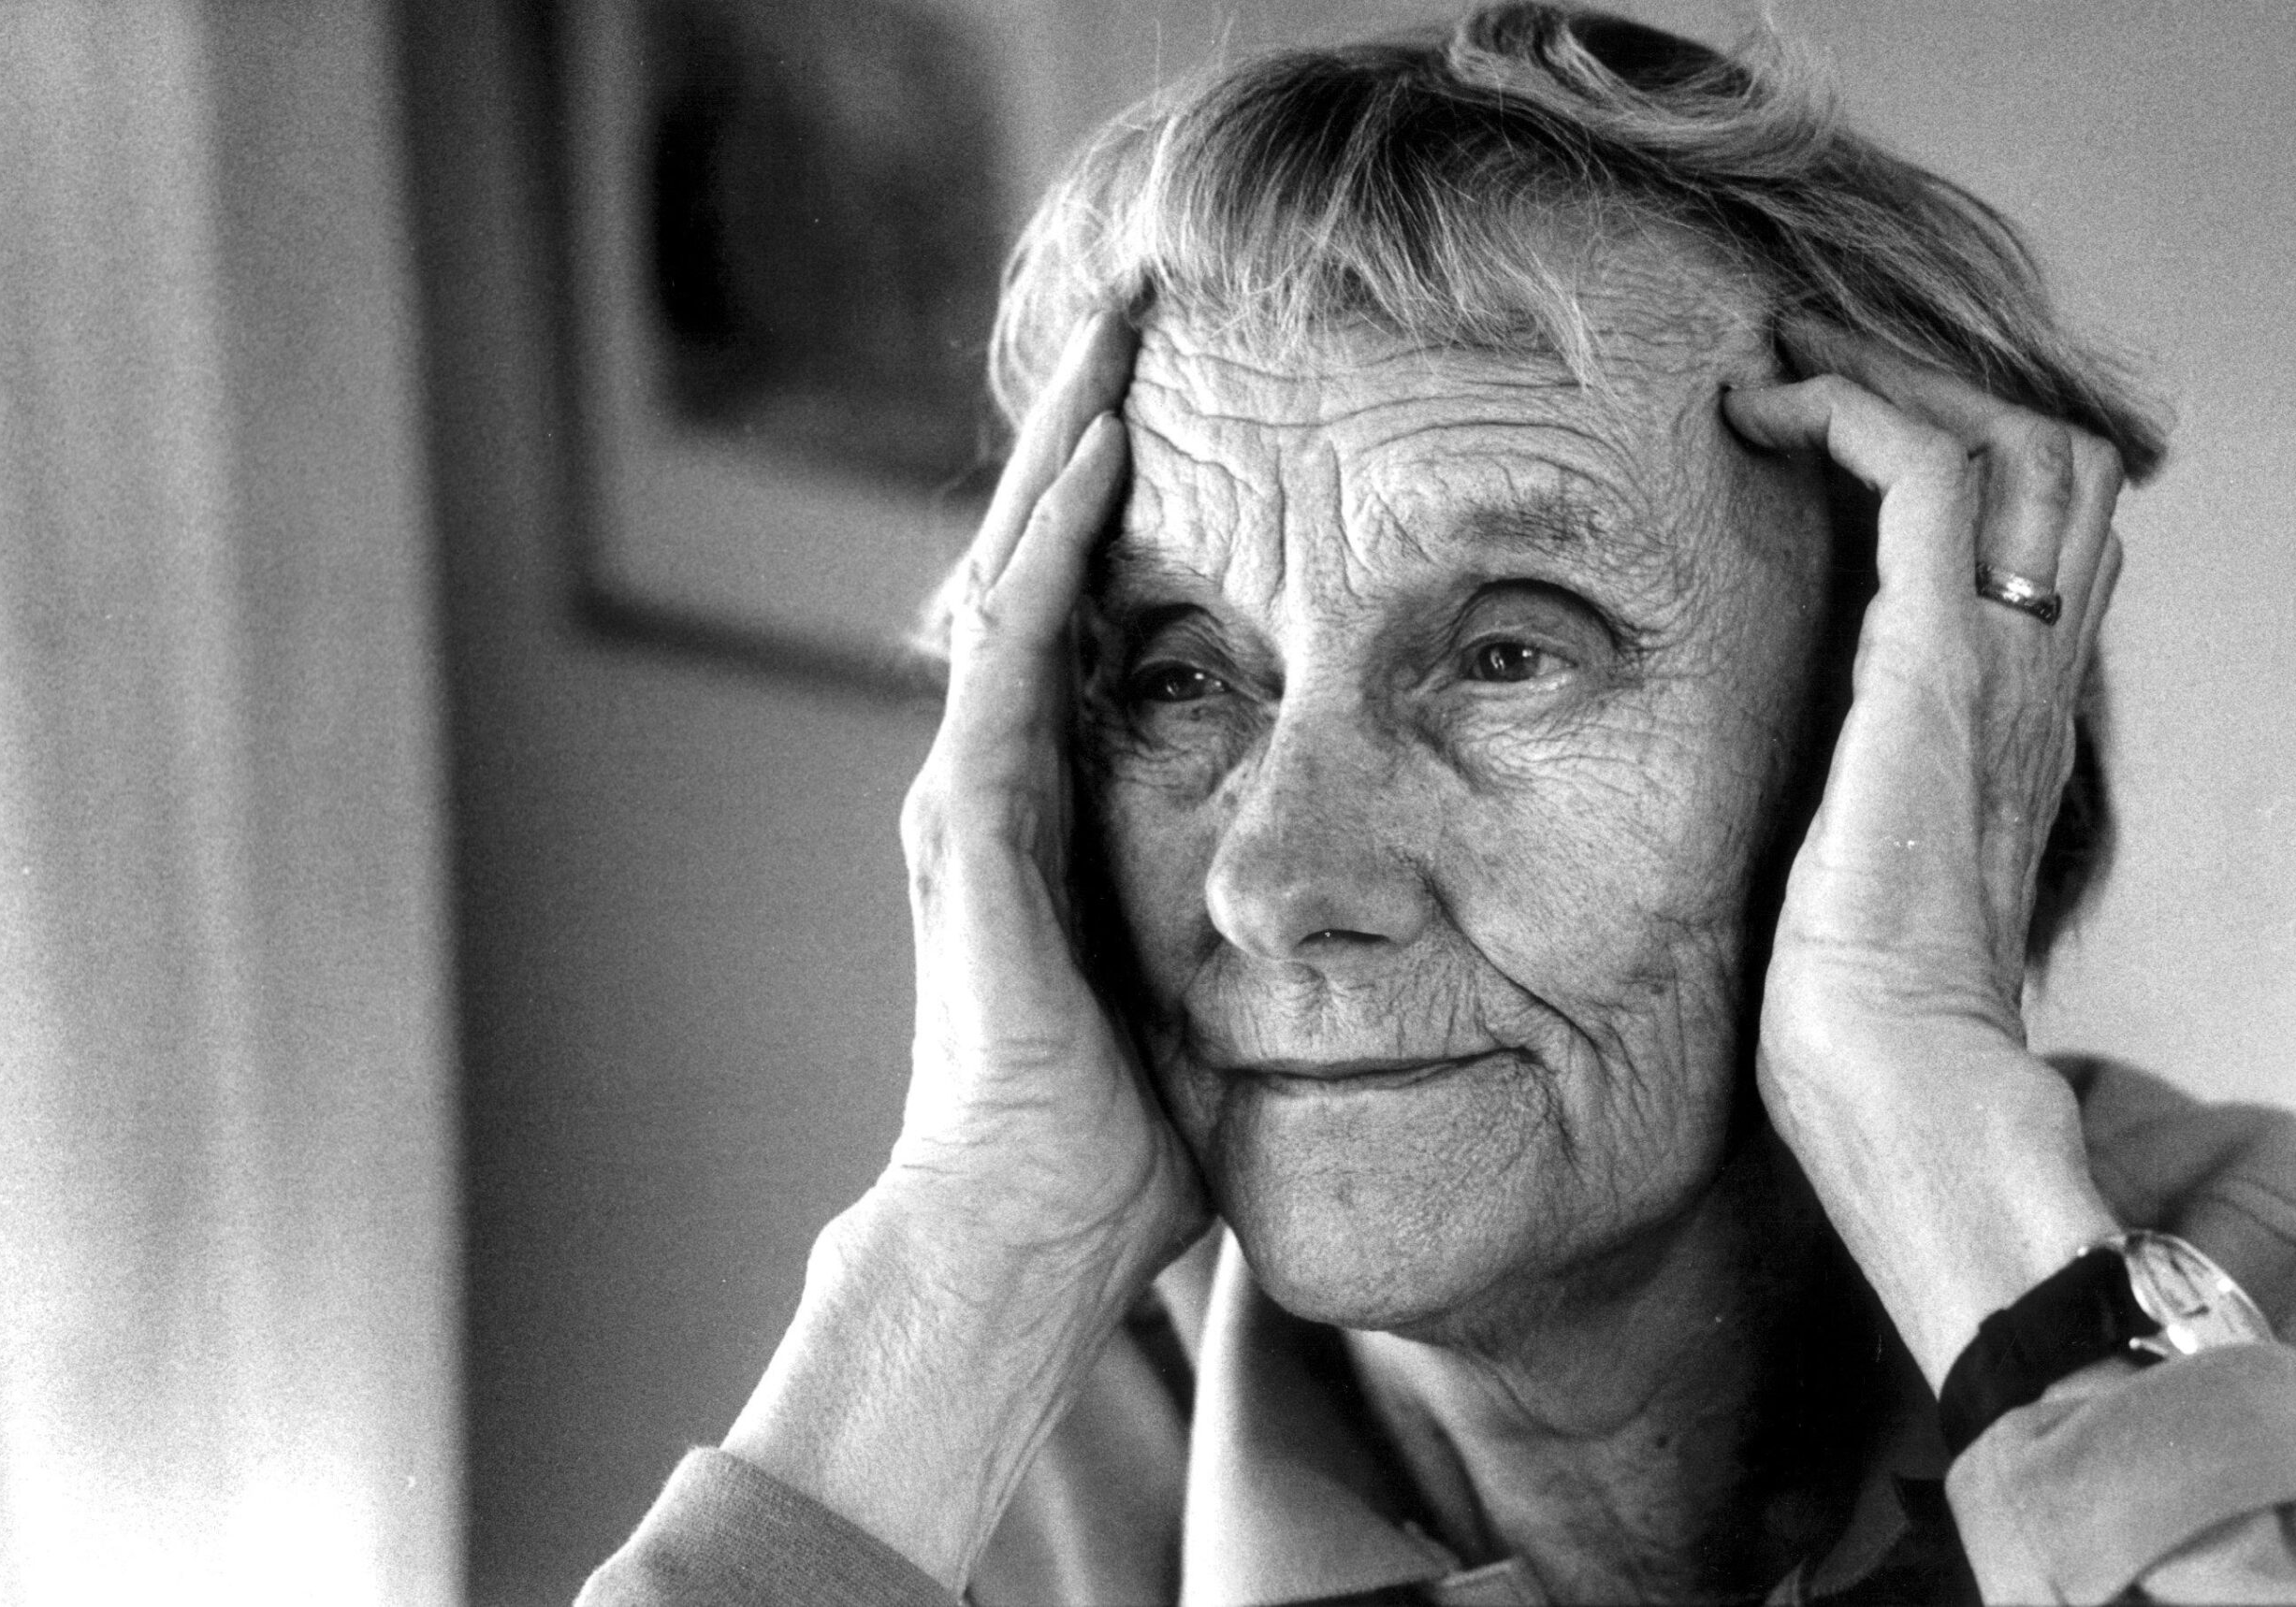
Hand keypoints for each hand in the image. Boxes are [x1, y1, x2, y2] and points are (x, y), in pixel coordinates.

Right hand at [890, 308, 1209, 1275]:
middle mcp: (990, 778)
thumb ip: (1227, 909)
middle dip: (1084, 433)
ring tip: (1120, 334)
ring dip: (1068, 448)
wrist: (1029, 1228)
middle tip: (1137, 314)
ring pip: (1014, 573)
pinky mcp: (976, 822)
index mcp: (1043, 808)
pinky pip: (1016, 651)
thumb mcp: (1192, 986)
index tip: (1183, 406)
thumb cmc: (1120, 1134)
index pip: (1076, 614)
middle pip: (1034, 561)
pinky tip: (1109, 456)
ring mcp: (971, 792)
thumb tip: (1324, 890)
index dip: (1116, 505)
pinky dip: (1057, 546)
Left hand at [1723, 327, 2125, 1384]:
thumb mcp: (1863, 874)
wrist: (1899, 1091)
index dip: (1956, 443)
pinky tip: (1767, 413)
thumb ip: (1861, 804)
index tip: (1824, 415)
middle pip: (2052, 459)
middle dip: (1928, 380)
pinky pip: (1930, 485)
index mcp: (2012, 723)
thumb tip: (1788, 785)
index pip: (2042, 531)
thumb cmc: (1860, 1021)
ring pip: (2014, 444)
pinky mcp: (1934, 674)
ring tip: (1784, 363)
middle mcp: (2029, 680)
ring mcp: (1996, 672)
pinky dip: (1856, 415)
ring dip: (1893, 376)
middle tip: (1805, 357)